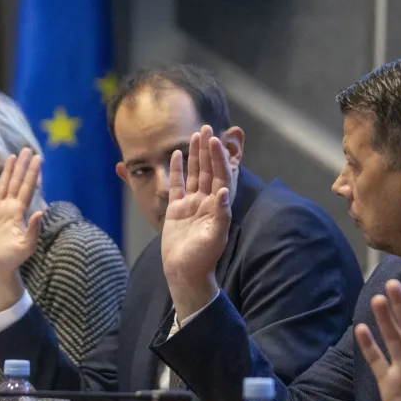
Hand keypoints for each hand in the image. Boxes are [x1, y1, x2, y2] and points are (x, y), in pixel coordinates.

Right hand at [0, 148, 43, 312]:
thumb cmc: (13, 259)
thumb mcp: (27, 245)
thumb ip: (34, 229)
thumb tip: (41, 213)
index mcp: (20, 213)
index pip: (28, 188)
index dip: (33, 173)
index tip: (38, 159)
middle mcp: (11, 208)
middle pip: (17, 182)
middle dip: (23, 166)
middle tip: (27, 149)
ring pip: (5, 185)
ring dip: (9, 171)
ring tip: (14, 156)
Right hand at [161, 127, 231, 320]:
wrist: (184, 273)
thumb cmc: (202, 259)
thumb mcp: (214, 238)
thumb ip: (220, 214)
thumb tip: (224, 190)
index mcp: (218, 207)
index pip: (220, 176)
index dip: (218, 158)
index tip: (215, 140)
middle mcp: (206, 202)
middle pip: (208, 170)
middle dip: (208, 150)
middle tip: (205, 127)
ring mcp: (191, 204)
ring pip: (194, 174)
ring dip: (195, 155)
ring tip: (195, 135)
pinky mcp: (177, 210)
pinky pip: (177, 185)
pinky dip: (178, 170)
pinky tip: (177, 155)